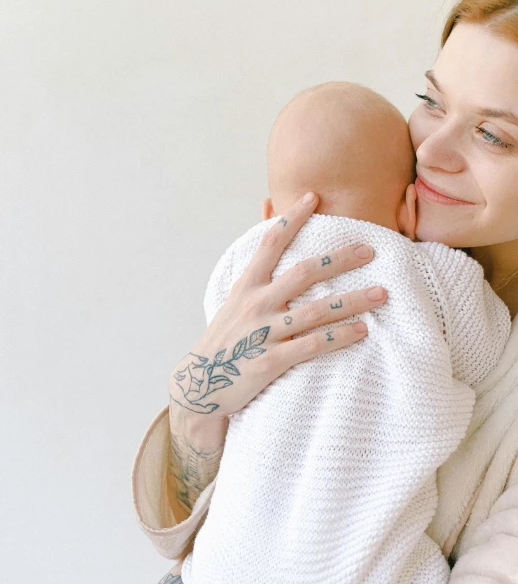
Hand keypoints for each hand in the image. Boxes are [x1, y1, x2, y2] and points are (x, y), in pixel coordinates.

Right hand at [170, 192, 386, 419]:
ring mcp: (263, 333)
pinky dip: (339, 336)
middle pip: (303, 273)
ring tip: (380, 293)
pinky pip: (312, 345)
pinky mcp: (270, 361)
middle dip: (339, 260)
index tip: (313, 198)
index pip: (270, 244)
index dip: (291, 219)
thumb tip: (263, 222)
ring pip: (315, 311)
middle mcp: (255, 304)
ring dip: (351, 300)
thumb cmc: (226, 337)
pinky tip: (362, 330)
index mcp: (246, 286)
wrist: (201, 385)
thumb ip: (256, 268)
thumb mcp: (235, 299)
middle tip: (370, 251)